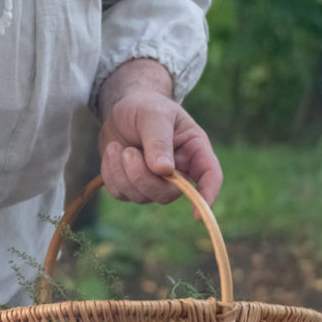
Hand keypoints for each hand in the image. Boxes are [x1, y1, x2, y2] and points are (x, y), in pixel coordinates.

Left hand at [96, 61, 222, 206]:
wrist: (121, 108)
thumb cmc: (145, 106)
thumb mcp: (154, 115)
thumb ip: (159, 141)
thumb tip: (164, 171)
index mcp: (195, 150)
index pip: (210, 176)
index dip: (207, 195)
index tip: (196, 215)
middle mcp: (179, 171)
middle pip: (168, 194)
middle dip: (143, 178)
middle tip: (128, 152)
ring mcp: (155, 182)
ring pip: (142, 197)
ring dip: (123, 173)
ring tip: (118, 147)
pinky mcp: (132, 185)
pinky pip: (121, 193)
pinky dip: (111, 173)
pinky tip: (113, 152)